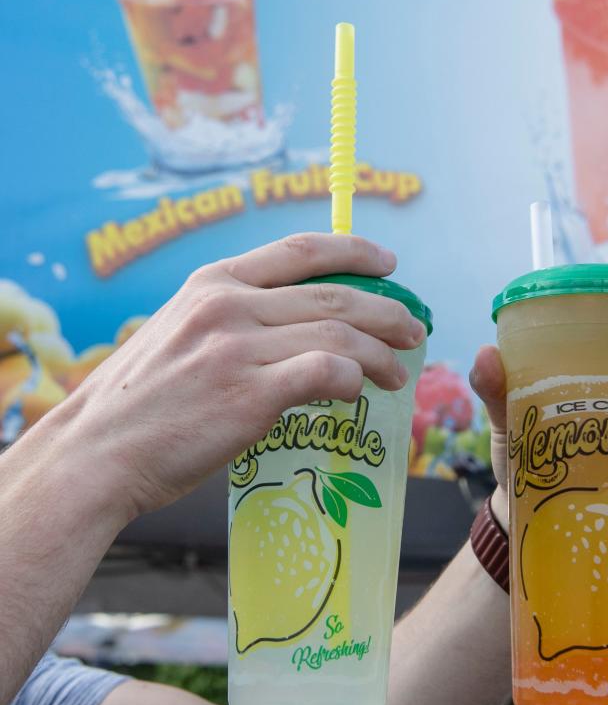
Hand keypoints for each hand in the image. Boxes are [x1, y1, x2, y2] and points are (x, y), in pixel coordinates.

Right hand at [48, 234, 425, 522]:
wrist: (97, 453)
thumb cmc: (138, 405)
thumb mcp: (176, 334)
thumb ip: (228, 321)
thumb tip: (287, 328)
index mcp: (211, 283)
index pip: (300, 251)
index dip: (354, 251)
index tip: (387, 262)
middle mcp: (228, 305)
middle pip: (334, 294)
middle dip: (387, 310)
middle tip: (413, 330)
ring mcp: (238, 348)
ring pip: (340, 335)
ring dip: (382, 353)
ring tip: (400, 373)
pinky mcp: (250, 395)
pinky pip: (327, 373)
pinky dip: (354, 379)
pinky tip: (360, 393)